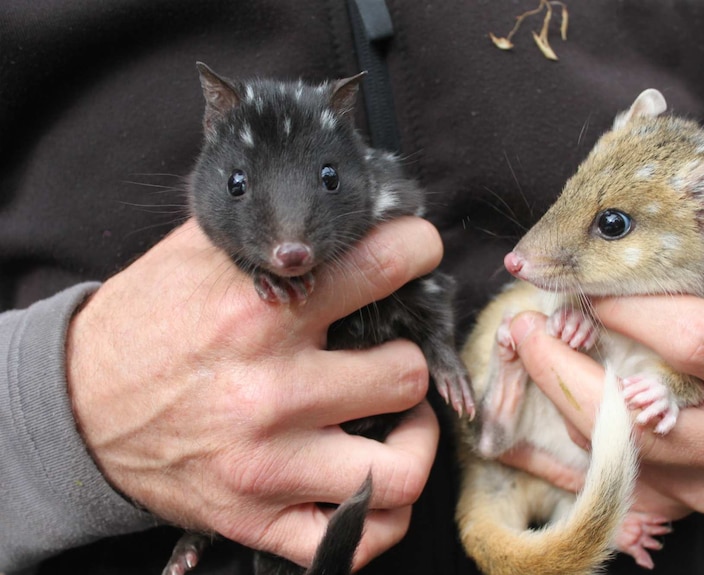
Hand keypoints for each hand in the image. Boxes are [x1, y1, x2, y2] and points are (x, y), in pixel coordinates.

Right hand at [66, 217, 440, 567]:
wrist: (75, 410)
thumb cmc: (146, 324)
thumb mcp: (197, 256)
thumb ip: (271, 231)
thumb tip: (348, 204)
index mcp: (257, 312)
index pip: (382, 266)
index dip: (415, 249)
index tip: (414, 253)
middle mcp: (267, 392)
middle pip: (404, 374)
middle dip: (408, 355)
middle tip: (391, 350)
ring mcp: (266, 466)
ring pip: (400, 468)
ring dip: (415, 439)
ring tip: (399, 419)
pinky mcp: (256, 518)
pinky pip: (355, 540)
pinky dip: (384, 514)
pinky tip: (372, 475)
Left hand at [500, 220, 703, 518]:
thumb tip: (696, 201)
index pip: (692, 338)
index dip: (630, 308)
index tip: (588, 288)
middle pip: (632, 411)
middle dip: (562, 364)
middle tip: (524, 326)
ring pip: (605, 443)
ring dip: (558, 394)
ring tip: (535, 351)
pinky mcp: (671, 502)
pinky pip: (597, 475)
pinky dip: (562, 437)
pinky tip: (544, 401)